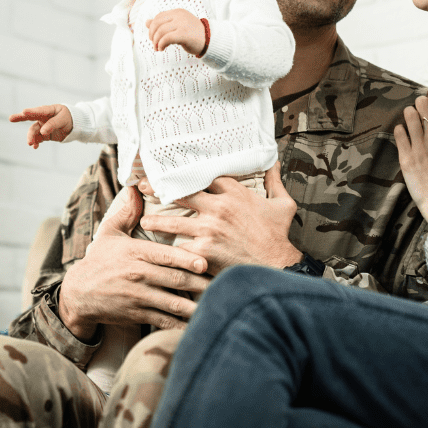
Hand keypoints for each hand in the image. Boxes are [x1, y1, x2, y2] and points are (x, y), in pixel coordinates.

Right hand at [9, 104, 73, 147]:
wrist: (74, 126)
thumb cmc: (69, 118)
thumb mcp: (63, 120)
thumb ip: (53, 124)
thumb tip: (42, 131)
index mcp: (48, 110)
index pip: (39, 111)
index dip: (31, 111)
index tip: (24, 111)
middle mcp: (43, 117)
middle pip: (30, 117)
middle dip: (20, 118)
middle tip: (11, 118)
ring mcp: (42, 126)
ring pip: (33, 131)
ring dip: (31, 137)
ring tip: (30, 143)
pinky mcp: (44, 134)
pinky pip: (38, 139)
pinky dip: (36, 143)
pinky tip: (35, 147)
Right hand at [58, 186, 209, 339]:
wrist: (78, 293)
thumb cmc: (99, 260)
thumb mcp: (109, 233)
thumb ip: (127, 212)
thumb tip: (136, 188)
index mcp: (136, 253)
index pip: (166, 255)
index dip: (187, 259)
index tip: (205, 262)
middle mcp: (138, 275)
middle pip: (175, 279)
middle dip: (201, 282)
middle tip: (223, 283)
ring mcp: (138, 297)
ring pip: (173, 302)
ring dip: (196, 305)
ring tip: (217, 305)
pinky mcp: (137, 314)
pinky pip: (164, 321)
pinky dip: (181, 325)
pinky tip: (198, 325)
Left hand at [141, 162, 302, 275]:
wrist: (276, 267)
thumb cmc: (278, 236)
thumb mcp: (283, 204)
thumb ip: (274, 181)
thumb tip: (273, 161)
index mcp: (235, 193)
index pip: (205, 177)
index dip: (190, 176)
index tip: (176, 174)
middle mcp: (218, 207)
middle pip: (182, 192)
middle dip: (160, 188)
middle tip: (144, 186)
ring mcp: (208, 228)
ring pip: (173, 220)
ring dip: (157, 220)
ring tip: (145, 221)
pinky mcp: (203, 249)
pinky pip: (180, 245)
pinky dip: (171, 248)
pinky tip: (160, 249)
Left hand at [147, 9, 205, 54]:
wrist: (210, 40)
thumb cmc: (193, 34)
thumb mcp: (177, 26)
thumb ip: (163, 23)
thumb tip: (146, 22)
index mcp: (178, 12)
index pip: (158, 17)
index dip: (152, 27)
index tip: (153, 38)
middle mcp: (179, 16)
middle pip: (157, 23)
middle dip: (152, 35)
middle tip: (154, 44)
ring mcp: (182, 24)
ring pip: (160, 31)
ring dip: (156, 41)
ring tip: (158, 48)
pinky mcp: (184, 34)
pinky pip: (166, 38)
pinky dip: (161, 44)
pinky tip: (162, 49)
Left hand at [394, 95, 427, 226]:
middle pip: (423, 104)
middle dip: (421, 104)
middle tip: (420, 111)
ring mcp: (420, 147)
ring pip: (409, 114)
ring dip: (409, 114)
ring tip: (411, 121)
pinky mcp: (406, 157)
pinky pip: (399, 132)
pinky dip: (400, 130)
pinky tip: (404, 135)